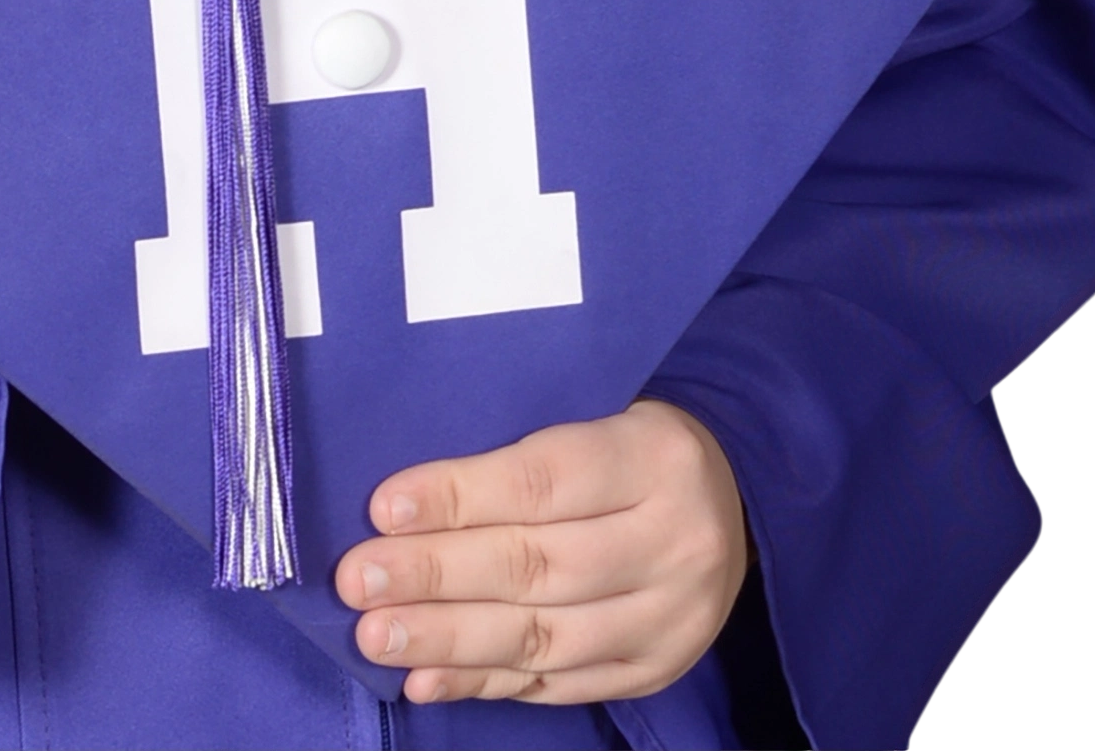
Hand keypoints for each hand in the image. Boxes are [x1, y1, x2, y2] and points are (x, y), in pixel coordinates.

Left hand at [333, 400, 749, 708]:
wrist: (737, 500)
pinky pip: (560, 685)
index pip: (542, 481)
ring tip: (376, 636)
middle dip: (436, 577)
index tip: (381, 508)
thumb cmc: (631, 442)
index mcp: (655, 457)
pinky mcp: (655, 670)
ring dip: (450, 641)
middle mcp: (673, 542)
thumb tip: (403, 496)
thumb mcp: (597, 410)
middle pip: (538, 566)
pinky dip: (486, 684)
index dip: (458, 497)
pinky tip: (426, 679)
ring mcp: (669, 617)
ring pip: (545, 636)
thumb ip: (517, 444)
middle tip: (357, 582)